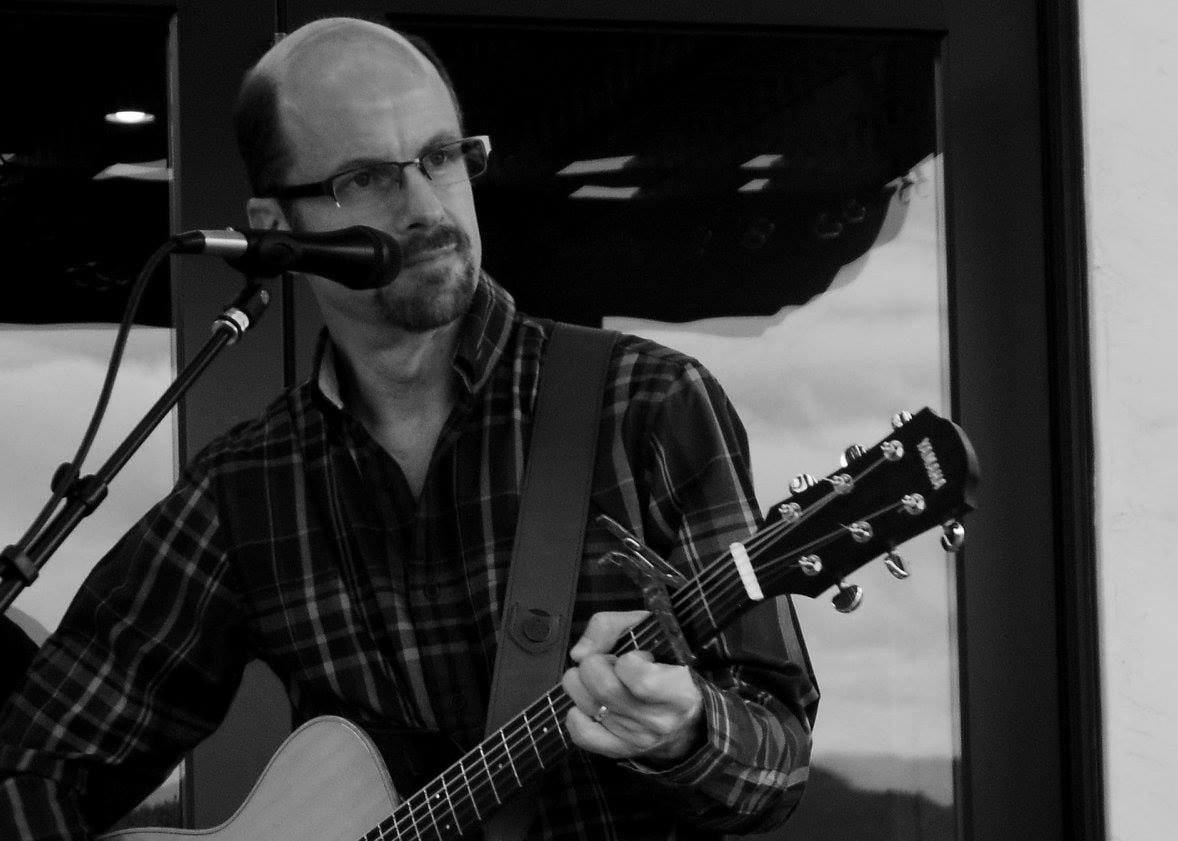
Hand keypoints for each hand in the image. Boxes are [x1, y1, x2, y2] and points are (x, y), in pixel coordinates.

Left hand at [561, 610, 704, 763]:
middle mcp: (659, 721)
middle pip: (605, 688)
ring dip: (581, 684)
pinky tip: (587, 702)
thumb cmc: (666, 665)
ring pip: (587, 706)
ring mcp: (637, 739)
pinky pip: (582, 734)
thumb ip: (610, 626)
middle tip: (607, 662)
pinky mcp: (619, 750)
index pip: (641, 680)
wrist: (685, 718)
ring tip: (597, 680)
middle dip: (595, 664)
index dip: (628, 661)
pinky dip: (576, 715)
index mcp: (679, 692)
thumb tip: (578, 654)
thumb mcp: (650, 631)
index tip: (635, 657)